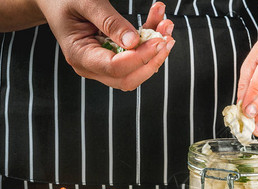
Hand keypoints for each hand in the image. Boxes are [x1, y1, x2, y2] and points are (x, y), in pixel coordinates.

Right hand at [34, 0, 174, 90]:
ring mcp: (103, 65)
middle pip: (129, 78)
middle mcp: (92, 67)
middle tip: (168, 37)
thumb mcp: (85, 2)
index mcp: (80, 56)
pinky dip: (150, 42)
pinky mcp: (113, 58)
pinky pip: (136, 57)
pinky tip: (158, 22)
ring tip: (166, 25)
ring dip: (156, 51)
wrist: (55, 1)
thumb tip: (134, 42)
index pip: (115, 68)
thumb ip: (109, 21)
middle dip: (153, 60)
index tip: (158, 41)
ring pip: (137, 70)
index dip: (139, 57)